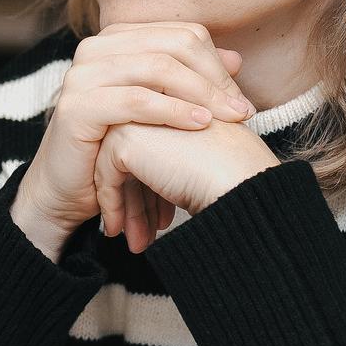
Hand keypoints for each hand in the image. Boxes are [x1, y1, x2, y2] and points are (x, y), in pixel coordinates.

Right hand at [10, 23, 254, 259]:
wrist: (68, 189)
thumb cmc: (115, 148)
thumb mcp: (160, 109)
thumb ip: (192, 80)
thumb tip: (236, 59)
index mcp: (116, 41)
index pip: (181, 34)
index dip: (217, 64)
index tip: (239, 99)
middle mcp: (95, 49)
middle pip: (172, 46)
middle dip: (213, 79)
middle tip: (241, 111)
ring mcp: (81, 75)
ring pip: (156, 67)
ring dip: (200, 93)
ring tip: (227, 119)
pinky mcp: (76, 107)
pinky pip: (135, 100)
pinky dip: (172, 111)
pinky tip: (199, 125)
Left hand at [93, 119, 280, 252]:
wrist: (240, 181)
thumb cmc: (238, 174)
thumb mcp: (205, 160)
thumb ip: (175, 162)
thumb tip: (157, 181)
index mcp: (181, 105)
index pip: (156, 147)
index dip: (154, 188)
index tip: (157, 220)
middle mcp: (157, 103)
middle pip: (135, 158)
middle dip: (138, 202)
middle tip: (140, 237)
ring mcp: (136, 116)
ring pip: (118, 167)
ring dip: (127, 208)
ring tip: (135, 242)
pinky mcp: (123, 137)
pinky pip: (106, 176)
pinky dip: (112, 205)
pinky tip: (119, 231)